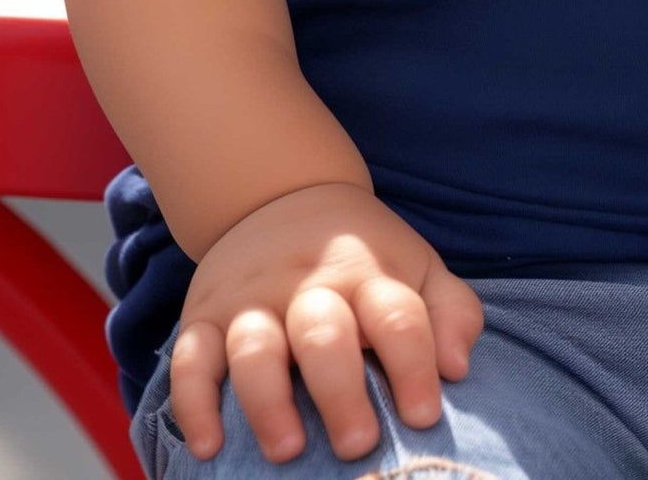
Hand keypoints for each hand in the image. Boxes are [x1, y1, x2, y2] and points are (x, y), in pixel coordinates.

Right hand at [169, 181, 483, 463]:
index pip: (397, 315)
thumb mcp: (416, 267)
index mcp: (368, 273)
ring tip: (287, 451)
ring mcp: (252, 301)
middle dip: (340, 393)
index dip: (413, 365)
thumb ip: (449, 313)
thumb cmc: (362, 256)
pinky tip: (208, 445)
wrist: (281, 195)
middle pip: (324, 335)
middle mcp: (308, 285)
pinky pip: (190, 360)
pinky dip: (193, 404)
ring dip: (268, 402)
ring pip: (255, 349)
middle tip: (357, 444)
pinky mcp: (204, 318)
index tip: (424, 416)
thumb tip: (457, 368)